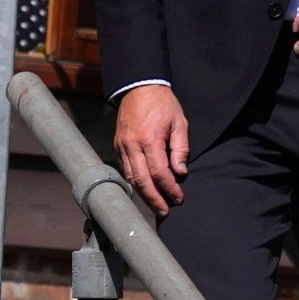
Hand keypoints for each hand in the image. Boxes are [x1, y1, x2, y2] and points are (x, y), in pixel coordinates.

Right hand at [114, 85, 188, 216]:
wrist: (139, 87)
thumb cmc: (163, 104)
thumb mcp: (179, 123)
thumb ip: (180, 148)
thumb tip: (180, 173)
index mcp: (149, 139)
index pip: (159, 172)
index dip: (169, 188)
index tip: (179, 198)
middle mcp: (132, 145)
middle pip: (142, 181)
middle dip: (155, 199)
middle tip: (165, 212)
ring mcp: (122, 145)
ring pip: (132, 178)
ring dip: (144, 194)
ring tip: (157, 205)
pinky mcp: (118, 145)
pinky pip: (126, 169)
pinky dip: (136, 182)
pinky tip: (145, 190)